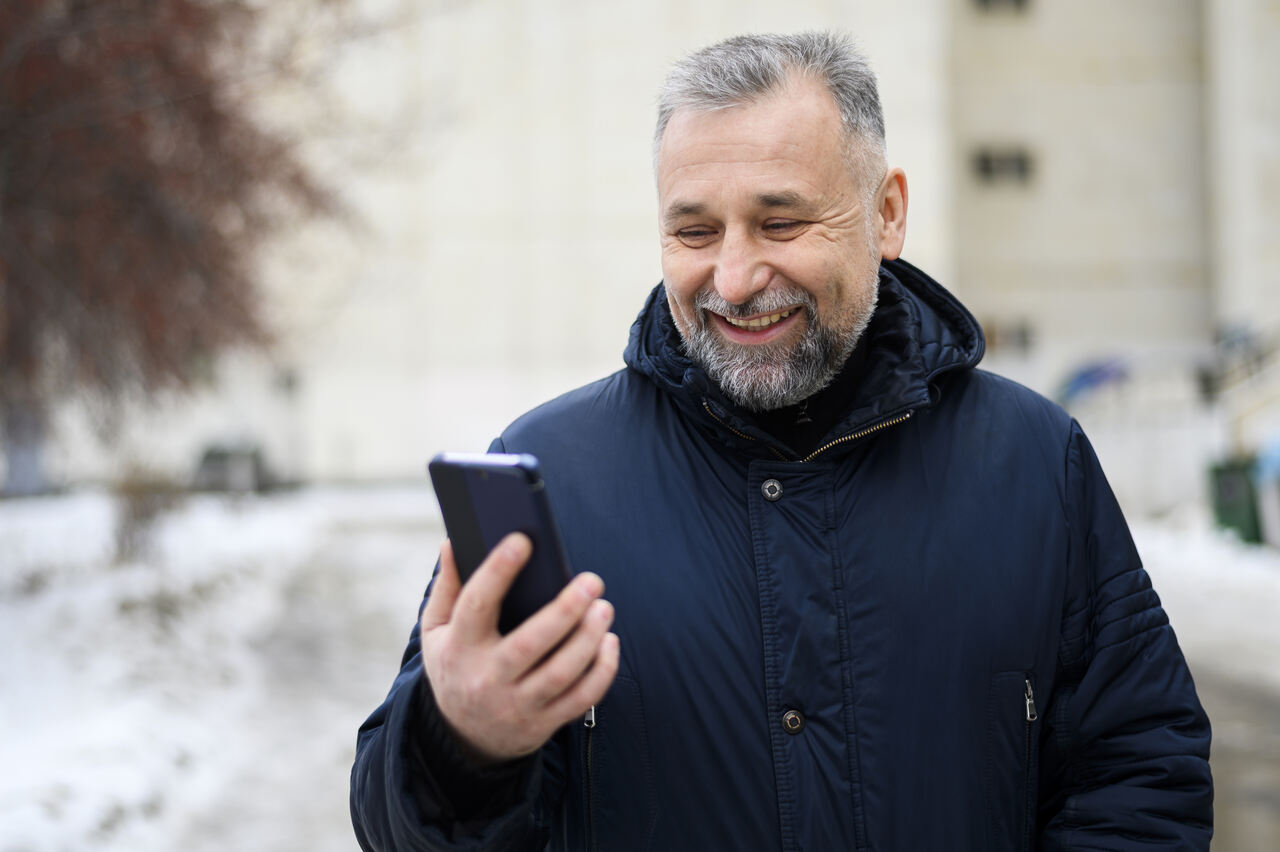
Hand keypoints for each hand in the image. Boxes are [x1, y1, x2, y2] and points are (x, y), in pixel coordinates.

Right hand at [420, 533, 619, 763]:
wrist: (464, 737)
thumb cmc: (455, 665)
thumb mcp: (437, 630)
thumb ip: (447, 587)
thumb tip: (452, 542)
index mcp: (459, 648)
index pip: (476, 605)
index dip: (498, 572)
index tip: (523, 540)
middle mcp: (487, 678)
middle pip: (529, 644)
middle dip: (565, 611)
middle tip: (592, 580)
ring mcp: (517, 705)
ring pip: (560, 674)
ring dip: (588, 639)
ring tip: (604, 607)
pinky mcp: (543, 723)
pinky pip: (580, 699)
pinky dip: (601, 671)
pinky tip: (609, 641)